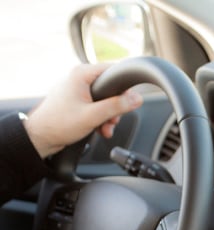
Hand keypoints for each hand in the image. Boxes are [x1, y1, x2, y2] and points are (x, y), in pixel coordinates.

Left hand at [24, 64, 142, 157]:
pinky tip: (100, 129)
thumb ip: (117, 106)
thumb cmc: (59, 124)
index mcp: (81, 74)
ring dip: (109, 117)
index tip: (129, 101)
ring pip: (105, 101)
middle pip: (111, 89)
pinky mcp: (78, 102)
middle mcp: (80, 78)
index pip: (113, 72)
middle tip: (112, 121)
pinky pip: (97, 107)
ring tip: (105, 129)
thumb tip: (136, 99)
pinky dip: (101, 119)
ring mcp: (78, 90)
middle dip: (115, 109)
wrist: (41, 137)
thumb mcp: (93, 116)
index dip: (124, 87)